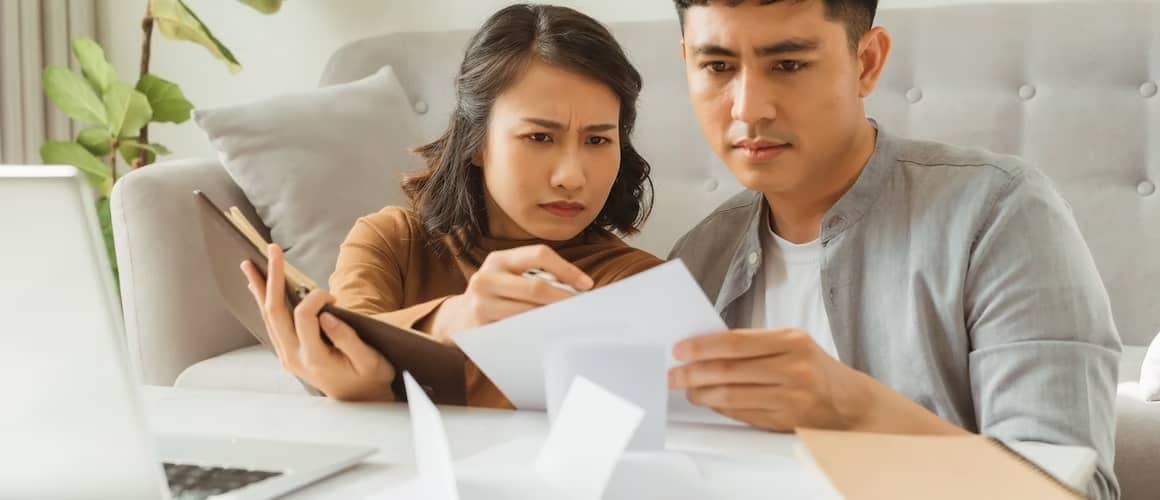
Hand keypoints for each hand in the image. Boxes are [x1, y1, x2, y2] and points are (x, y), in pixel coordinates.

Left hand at [240, 244, 395, 401]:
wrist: (361, 402)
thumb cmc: (370, 379)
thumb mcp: (370, 361)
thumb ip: (348, 338)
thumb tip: (327, 315)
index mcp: (315, 358)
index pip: (305, 315)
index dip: (318, 298)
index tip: (335, 299)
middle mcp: (294, 357)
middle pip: (275, 311)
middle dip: (273, 277)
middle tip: (271, 250)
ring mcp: (287, 356)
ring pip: (268, 316)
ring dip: (260, 287)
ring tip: (250, 263)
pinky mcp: (288, 353)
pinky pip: (272, 323)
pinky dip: (265, 302)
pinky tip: (258, 287)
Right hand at [427, 244, 593, 338]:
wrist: (457, 320)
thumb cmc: (495, 296)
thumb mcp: (508, 277)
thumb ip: (536, 276)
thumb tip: (578, 288)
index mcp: (498, 259)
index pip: (539, 254)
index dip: (566, 269)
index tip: (587, 284)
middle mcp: (486, 278)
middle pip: (536, 287)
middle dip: (564, 298)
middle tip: (583, 308)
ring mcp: (480, 304)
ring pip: (528, 312)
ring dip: (553, 318)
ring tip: (569, 321)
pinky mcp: (480, 328)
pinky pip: (517, 331)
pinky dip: (537, 332)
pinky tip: (548, 334)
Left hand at [668, 329, 874, 431]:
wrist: (851, 403)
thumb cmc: (816, 368)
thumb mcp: (792, 344)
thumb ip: (755, 344)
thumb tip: (707, 348)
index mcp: (792, 342)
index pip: (736, 342)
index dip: (703, 347)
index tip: (680, 350)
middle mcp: (792, 369)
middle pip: (730, 371)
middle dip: (694, 373)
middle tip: (674, 374)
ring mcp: (790, 398)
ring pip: (733, 396)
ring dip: (703, 394)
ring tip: (687, 390)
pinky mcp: (785, 421)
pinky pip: (743, 414)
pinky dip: (721, 408)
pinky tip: (709, 401)